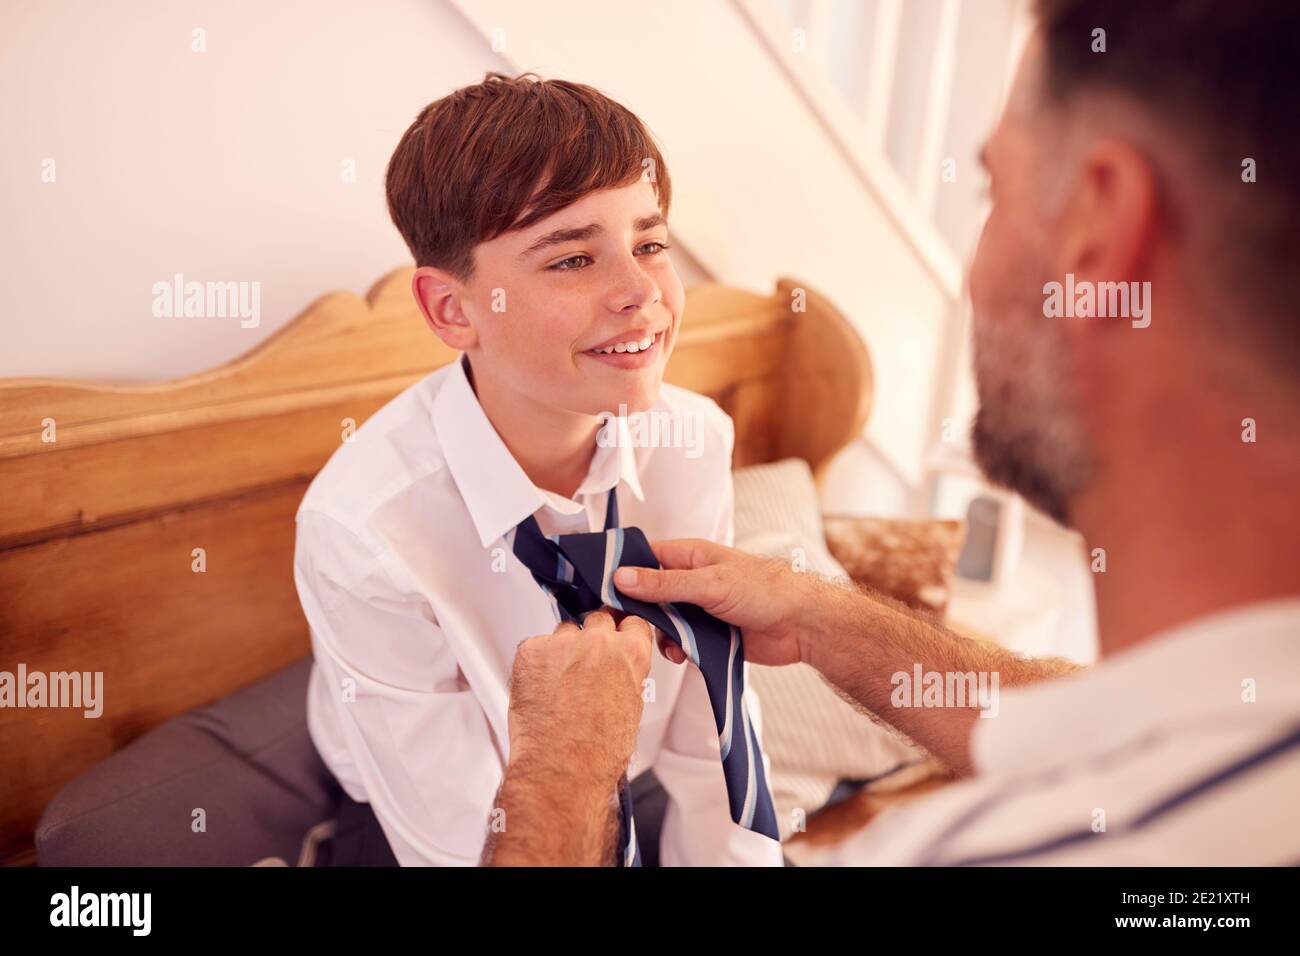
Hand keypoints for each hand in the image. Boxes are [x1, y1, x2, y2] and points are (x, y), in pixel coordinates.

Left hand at [506, 608, 653, 789]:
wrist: (562, 769)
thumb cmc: (597, 752)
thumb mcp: (631, 708)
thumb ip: (625, 675)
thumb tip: (617, 670)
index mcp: (630, 653)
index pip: (631, 621)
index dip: (621, 632)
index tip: (614, 638)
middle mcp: (598, 641)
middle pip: (596, 619)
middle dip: (591, 638)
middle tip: (582, 666)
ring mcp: (562, 644)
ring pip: (563, 633)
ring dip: (562, 651)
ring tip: (558, 686)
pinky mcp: (531, 652)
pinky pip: (534, 648)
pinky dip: (535, 665)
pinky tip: (540, 690)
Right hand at [613, 539, 820, 666]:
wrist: (802, 626)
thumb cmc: (766, 591)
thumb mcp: (709, 584)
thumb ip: (664, 584)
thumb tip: (622, 577)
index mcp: (691, 556)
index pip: (645, 557)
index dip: (623, 570)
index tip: (602, 589)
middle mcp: (692, 580)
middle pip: (650, 593)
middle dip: (640, 611)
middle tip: (629, 626)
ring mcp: (700, 607)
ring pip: (663, 621)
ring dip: (660, 634)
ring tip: (668, 644)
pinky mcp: (709, 633)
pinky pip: (681, 641)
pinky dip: (677, 649)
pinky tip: (683, 655)